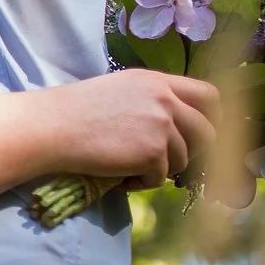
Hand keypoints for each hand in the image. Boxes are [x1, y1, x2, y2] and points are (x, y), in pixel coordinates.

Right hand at [55, 70, 218, 188]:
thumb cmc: (76, 111)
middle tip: (170, 160)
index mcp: (157, 81)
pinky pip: (161, 178)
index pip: (209, 95)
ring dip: (161, 169)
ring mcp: (161, 125)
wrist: (52, 126)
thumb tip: (177, 128)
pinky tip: (120, 176)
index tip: (200, 133)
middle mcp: (165, 99)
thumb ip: (153, 100)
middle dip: (194, 152)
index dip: (213, 117)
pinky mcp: (153, 152)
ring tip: (131, 168)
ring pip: (184, 159)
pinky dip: (142, 183)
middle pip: (207, 131)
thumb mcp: (121, 90)